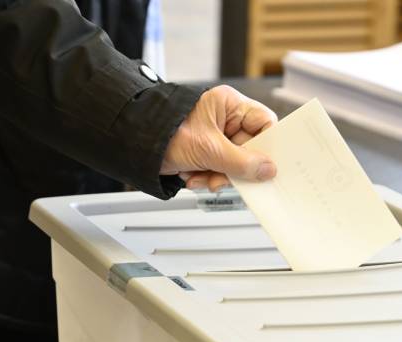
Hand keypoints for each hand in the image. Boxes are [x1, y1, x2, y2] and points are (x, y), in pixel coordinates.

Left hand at [160, 85, 277, 191]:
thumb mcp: (208, 149)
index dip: (268, 144)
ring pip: (234, 163)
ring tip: (203, 178)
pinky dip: (208, 177)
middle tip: (226, 177)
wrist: (133, 146)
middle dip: (236, 167)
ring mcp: (215, 136)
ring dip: (219, 176)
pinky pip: (219, 169)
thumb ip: (241, 162)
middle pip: (249, 147)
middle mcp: (224, 118)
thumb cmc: (164, 133)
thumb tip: (267, 169)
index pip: (264, 122)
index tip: (268, 164)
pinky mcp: (205, 152)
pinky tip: (194, 176)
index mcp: (228, 104)